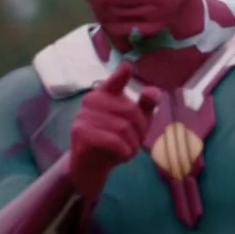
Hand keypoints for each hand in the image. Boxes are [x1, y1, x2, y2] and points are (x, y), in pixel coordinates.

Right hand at [68, 63, 160, 203]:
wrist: (92, 166)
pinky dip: (124, 152)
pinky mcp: (80, 132)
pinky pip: (114, 141)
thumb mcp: (136, 123)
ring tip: (125, 151)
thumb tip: (154, 92)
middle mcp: (91, 99)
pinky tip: (119, 156)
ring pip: (123, 128)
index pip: (116, 82)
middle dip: (140, 132)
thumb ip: (146, 107)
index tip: (128, 66)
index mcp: (105, 93)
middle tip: (132, 144)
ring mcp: (83, 115)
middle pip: (132, 112)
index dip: (122, 75)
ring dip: (132, 145)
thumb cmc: (115, 140)